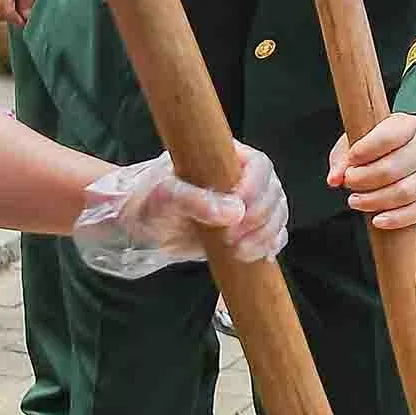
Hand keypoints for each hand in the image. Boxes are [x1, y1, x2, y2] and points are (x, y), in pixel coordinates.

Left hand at [71, 143, 288, 274]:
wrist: (139, 228)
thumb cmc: (148, 201)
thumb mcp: (165, 196)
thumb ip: (195, 200)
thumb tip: (234, 211)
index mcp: (225, 158)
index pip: (259, 165)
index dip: (256, 187)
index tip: (240, 208)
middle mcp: (242, 179)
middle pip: (272, 192)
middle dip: (259, 218)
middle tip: (233, 236)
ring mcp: (246, 205)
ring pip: (276, 215)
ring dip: (264, 235)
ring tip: (238, 251)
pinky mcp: (245, 230)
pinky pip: (272, 235)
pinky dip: (269, 246)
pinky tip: (256, 256)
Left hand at [329, 110, 415, 231]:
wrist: (412, 148)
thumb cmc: (383, 143)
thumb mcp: (360, 139)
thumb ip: (343, 156)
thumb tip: (334, 178)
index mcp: (408, 126)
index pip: (387, 138)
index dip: (364, 151)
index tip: (351, 159)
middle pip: (392, 169)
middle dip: (363, 180)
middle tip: (349, 182)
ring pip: (404, 192)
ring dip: (374, 201)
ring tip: (356, 200)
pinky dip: (397, 219)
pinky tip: (378, 220)